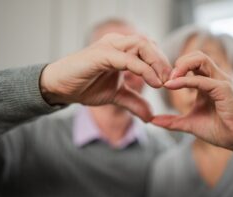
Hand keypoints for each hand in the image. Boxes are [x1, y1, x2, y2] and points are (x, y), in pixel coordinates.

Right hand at [40, 33, 170, 121]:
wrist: (61, 88)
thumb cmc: (86, 86)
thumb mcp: (116, 96)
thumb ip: (134, 102)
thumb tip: (151, 116)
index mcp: (121, 49)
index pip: (149, 49)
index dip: (162, 64)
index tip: (171, 82)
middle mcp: (117, 43)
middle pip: (149, 44)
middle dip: (163, 62)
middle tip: (172, 81)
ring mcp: (109, 46)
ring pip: (141, 46)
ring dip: (157, 63)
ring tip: (164, 82)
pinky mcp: (101, 54)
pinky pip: (128, 59)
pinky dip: (144, 70)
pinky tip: (154, 83)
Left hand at [152, 51, 232, 157]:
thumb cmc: (219, 129)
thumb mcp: (189, 123)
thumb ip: (172, 121)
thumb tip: (152, 120)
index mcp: (205, 83)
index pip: (190, 64)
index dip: (175, 70)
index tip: (161, 82)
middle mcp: (213, 78)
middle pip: (195, 56)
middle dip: (178, 63)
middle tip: (165, 78)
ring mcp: (220, 82)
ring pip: (200, 59)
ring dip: (181, 66)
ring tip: (169, 80)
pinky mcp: (224, 89)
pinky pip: (202, 80)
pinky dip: (185, 81)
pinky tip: (172, 86)